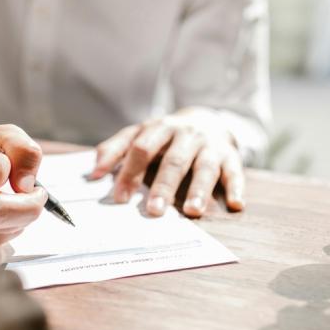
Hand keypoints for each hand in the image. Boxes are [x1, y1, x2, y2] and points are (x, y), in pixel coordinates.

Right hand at [0, 124, 47, 243]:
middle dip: (27, 209)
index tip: (15, 169)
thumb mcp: (5, 136)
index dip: (13, 171)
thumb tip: (26, 185)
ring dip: (18, 220)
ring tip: (13, 201)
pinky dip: (7, 230)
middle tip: (37, 198)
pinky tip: (0, 214)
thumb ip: (25, 151)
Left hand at [90, 110, 244, 217]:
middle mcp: (187, 135)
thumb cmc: (167, 134)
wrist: (208, 118)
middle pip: (173, 161)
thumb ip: (116, 149)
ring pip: (205, 168)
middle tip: (154, 210)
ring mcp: (210, 146)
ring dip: (198, 190)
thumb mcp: (141, 134)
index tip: (120, 197)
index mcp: (160, 128)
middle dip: (163, 186)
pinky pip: (235, 173)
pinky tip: (236, 204)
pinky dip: (237, 188)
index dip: (130, 172)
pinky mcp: (231, 157)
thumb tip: (93, 172)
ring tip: (192, 211)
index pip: (142, 149)